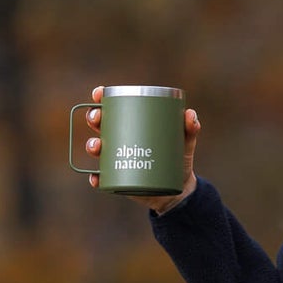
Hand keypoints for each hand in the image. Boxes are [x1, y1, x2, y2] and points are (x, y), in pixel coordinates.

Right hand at [85, 87, 200, 209]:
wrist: (178, 188)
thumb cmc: (178, 158)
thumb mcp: (185, 142)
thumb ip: (190, 129)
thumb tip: (190, 114)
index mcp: (133, 124)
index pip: (114, 107)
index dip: (102, 98)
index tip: (99, 94)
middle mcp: (120, 140)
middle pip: (100, 125)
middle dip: (94, 118)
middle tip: (98, 119)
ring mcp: (117, 159)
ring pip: (98, 150)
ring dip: (92, 146)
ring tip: (98, 147)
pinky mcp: (118, 180)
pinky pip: (101, 179)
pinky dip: (96, 179)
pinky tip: (96, 178)